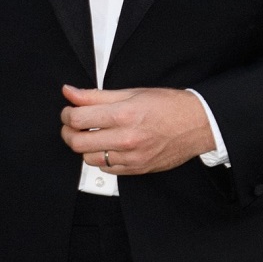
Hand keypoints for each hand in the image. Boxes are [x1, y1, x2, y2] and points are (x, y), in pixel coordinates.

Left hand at [59, 85, 214, 174]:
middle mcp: (126, 139)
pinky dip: (101, 159)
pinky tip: (106, 147)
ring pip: (89, 159)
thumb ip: (95, 95)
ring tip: (89, 135)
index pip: (78, 119)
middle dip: (68, 132)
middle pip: (78, 142)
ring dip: (84, 147)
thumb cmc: (167, 106)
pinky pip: (107, 170)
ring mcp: (132, 158)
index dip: (66, 114)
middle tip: (71, 124)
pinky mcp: (138, 170)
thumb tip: (70, 92)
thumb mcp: (130, 92)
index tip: (67, 111)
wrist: (196, 124)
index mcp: (123, 115)